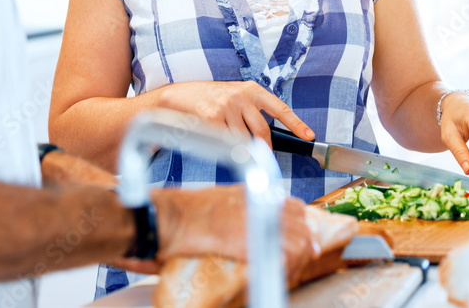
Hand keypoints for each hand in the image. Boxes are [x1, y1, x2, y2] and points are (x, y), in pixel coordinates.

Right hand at [152, 185, 318, 280]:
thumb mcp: (215, 200)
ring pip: (296, 240)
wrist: (163, 216)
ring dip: (296, 260)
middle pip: (300, 222)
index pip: (291, 204)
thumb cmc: (180, 211)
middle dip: (305, 243)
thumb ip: (235, 209)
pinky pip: (279, 255)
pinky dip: (283, 268)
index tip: (304, 239)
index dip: (301, 224)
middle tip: (302, 260)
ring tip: (289, 273)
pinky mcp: (245, 239)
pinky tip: (278, 276)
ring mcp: (252, 219)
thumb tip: (243, 225)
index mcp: (248, 191)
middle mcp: (255, 201)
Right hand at [156, 80, 314, 148]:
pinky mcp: (212, 119)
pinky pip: (227, 142)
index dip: (296, 123)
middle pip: (262, 131)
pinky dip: (224, 145)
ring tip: (226, 138)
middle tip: (262, 156)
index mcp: (250, 89)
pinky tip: (214, 136)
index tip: (308, 135)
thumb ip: (251, 111)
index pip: (280, 108)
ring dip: (239, 146)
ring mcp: (226, 107)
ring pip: (243, 140)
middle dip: (264, 148)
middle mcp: (240, 96)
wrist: (177, 97)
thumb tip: (267, 136)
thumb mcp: (233, 97)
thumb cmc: (207, 99)